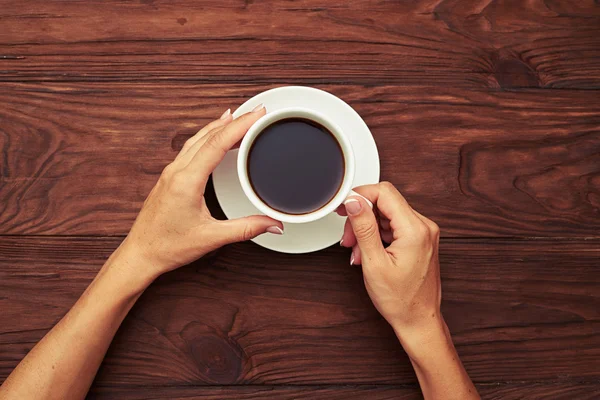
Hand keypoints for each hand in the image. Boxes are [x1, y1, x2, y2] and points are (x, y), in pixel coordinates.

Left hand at [120, 106, 282, 280]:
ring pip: (197, 139)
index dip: (240, 125)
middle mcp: (176, 171)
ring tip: (238, 117)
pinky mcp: (169, 178)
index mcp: (186, 180)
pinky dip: (207, 138)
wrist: (140, 254)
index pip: (217, 143)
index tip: (257, 114)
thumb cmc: (167, 246)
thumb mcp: (211, 237)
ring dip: (219, 126)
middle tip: (255, 112)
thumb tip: (272, 223)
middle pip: (208, 135)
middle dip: (234, 120)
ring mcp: (170, 173)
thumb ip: (245, 229)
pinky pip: (190, 148)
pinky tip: (214, 139)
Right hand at [338, 182, 441, 341]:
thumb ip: (363, 227)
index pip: (384, 192)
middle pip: (385, 203)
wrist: (418, 321)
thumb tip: (355, 202)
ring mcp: (424, 233)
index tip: (345, 207)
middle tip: (348, 237)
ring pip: (387, 215)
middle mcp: (424, 227)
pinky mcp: (421, 240)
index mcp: (415, 229)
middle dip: (361, 217)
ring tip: (357, 251)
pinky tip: (368, 252)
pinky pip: (395, 227)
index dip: (360, 196)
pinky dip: (378, 235)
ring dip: (367, 228)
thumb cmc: (401, 300)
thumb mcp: (374, 262)